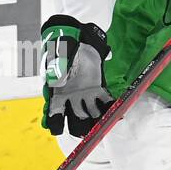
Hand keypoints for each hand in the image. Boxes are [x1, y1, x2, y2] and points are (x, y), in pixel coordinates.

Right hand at [41, 15, 112, 137]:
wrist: (76, 36)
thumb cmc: (62, 46)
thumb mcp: (57, 55)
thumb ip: (57, 69)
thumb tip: (56, 82)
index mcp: (55, 92)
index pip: (53, 112)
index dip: (54, 123)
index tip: (57, 130)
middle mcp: (69, 98)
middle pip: (73, 118)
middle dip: (79, 127)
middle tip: (85, 133)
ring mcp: (83, 95)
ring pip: (89, 113)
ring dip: (96, 120)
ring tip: (103, 125)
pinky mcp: (97, 89)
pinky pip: (104, 102)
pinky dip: (110, 108)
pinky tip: (117, 113)